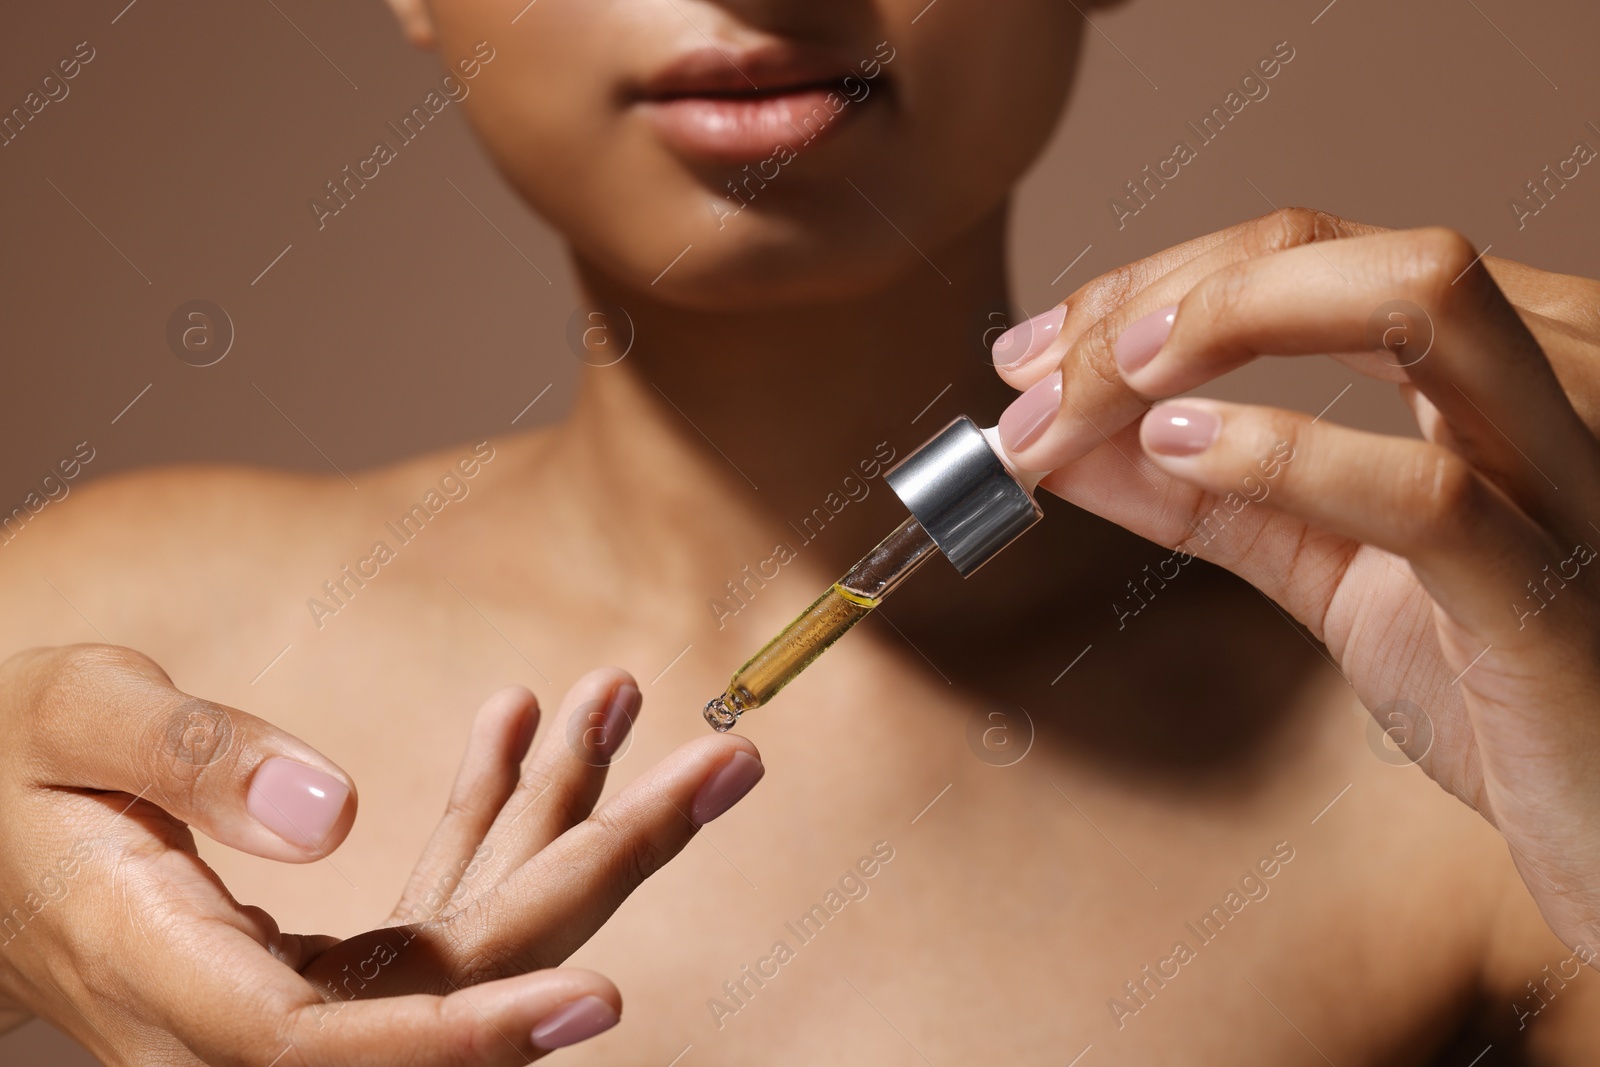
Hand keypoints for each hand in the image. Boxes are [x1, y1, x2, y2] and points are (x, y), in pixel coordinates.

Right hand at [0, 645, 763, 1064]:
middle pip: (456, 978)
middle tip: (725, 765)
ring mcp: (290, 993)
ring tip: (628, 696)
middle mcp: (243, 1014)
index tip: (591, 1000)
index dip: (472, 1033)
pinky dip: (488, 812)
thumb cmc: (4, 763)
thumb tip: (337, 808)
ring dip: (561, 811)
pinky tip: (525, 725)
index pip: (339, 1042)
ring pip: (465, 931)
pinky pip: (427, 902)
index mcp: (172, 975)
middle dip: (604, 865)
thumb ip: (192, 759)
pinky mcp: (313, 963)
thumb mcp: (74, 720)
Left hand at [992, 210, 1599, 954]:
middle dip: (1158, 295)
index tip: (1029, 354)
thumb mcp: (1332, 568)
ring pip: (1411, 297)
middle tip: (1037, 376)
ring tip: (1102, 386)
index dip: (1148, 284)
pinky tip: (1179, 452)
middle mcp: (1555, 372)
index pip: (1302, 252)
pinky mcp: (1556, 581)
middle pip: (1331, 248)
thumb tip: (1066, 442)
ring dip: (1217, 324)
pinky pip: (1423, 487)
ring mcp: (1573, 464)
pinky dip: (1282, 453)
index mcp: (1502, 355)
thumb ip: (1209, 500)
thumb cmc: (1501, 681)